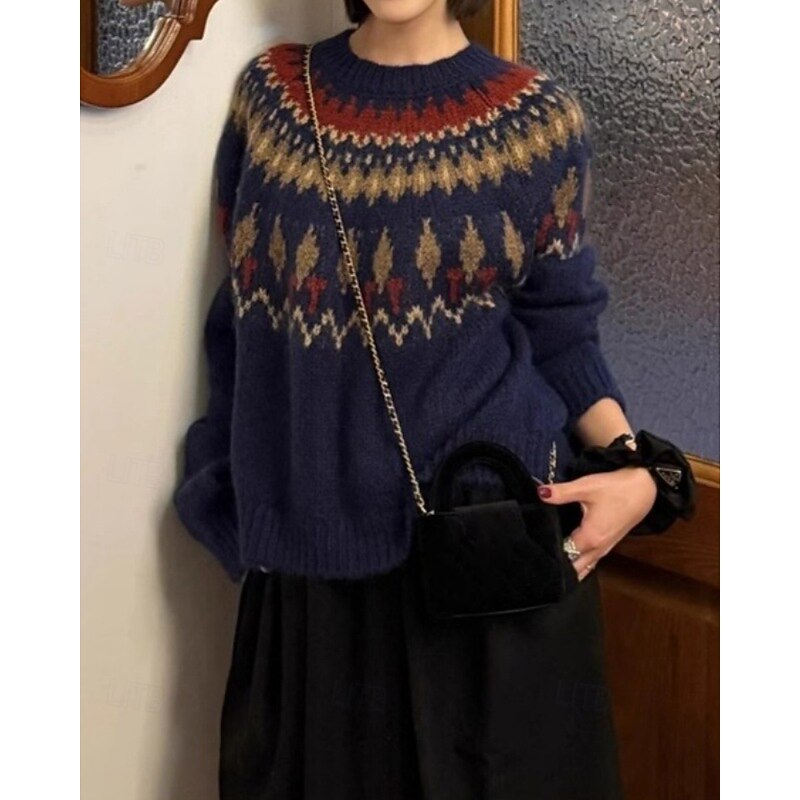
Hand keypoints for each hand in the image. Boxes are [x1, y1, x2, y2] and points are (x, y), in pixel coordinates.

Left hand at [537, 467, 657, 579]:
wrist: (647, 488)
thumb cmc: (617, 488)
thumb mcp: (586, 487)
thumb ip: (561, 492)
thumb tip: (540, 493)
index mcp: (590, 538)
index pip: (564, 555)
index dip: (549, 553)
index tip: (536, 552)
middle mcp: (599, 548)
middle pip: (575, 567)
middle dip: (560, 568)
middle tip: (542, 563)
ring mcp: (607, 547)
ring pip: (586, 566)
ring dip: (572, 567)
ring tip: (554, 565)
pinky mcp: (611, 542)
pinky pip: (593, 560)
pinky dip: (582, 562)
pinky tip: (573, 557)